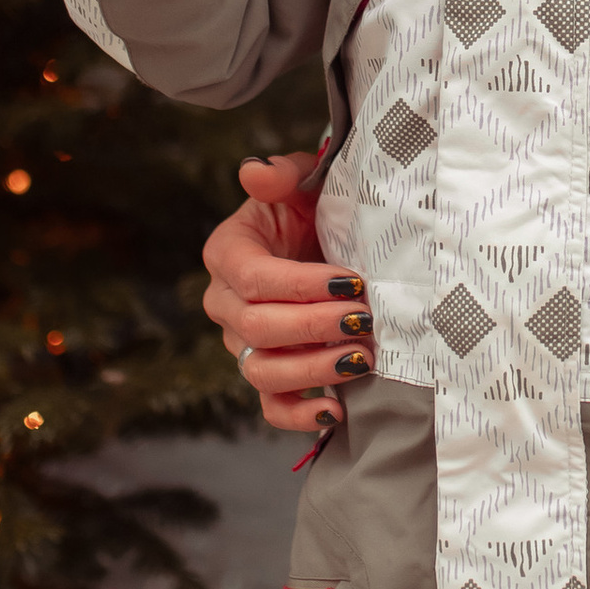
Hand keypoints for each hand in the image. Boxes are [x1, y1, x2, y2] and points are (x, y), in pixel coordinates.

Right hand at [202, 152, 371, 436]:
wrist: (325, 242)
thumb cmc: (312, 210)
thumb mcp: (304, 182)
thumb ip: (282, 174)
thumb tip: (256, 173)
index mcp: (228, 253)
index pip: (253, 278)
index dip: (300, 285)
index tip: (351, 281)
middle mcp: (226, 303)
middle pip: (258, 327)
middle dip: (314, 326)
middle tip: (363, 319)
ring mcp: (242, 344)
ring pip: (262, 371)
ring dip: (313, 370)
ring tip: (360, 358)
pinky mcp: (267, 374)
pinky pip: (271, 406)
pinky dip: (300, 416)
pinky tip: (336, 410)